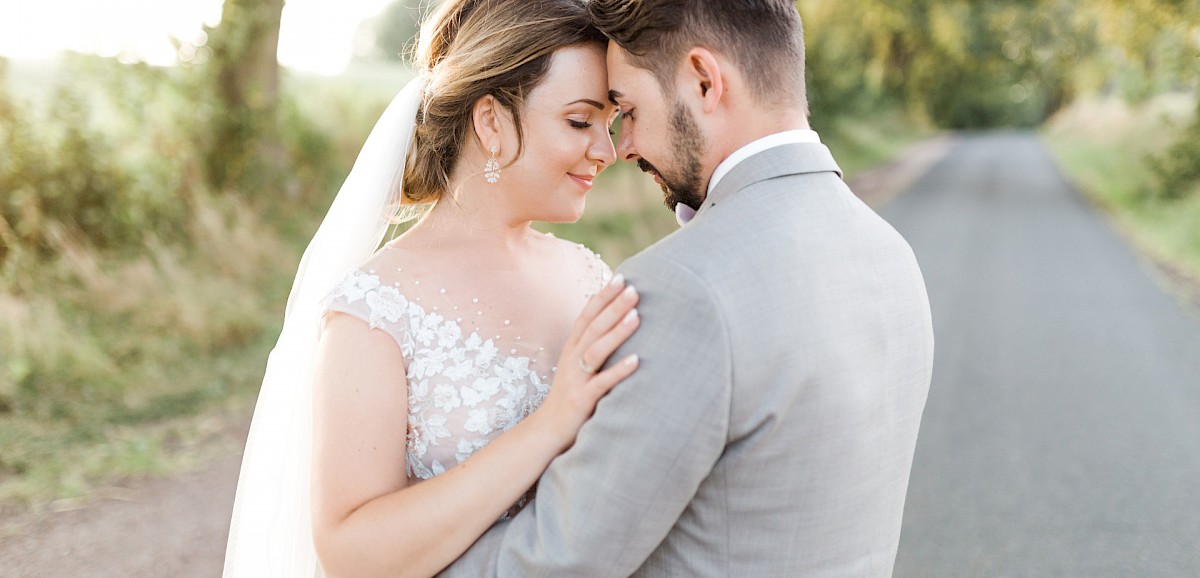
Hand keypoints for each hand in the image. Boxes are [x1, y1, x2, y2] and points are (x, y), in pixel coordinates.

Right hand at [535, 274, 640, 450]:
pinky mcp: (582, 399)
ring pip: (597, 350)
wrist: (548, 431)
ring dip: (617, 332)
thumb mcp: (579, 367)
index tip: (621, 277)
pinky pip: (602, 383)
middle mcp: (572, 359)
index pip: (587, 315)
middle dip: (613, 307)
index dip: (603, 296)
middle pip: (593, 327)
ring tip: (637, 316)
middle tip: (634, 289)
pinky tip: (637, 361)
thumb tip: (616, 324)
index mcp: (572, 348)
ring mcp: (576, 379)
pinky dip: (619, 370)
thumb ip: (593, 346)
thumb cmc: (571, 396)